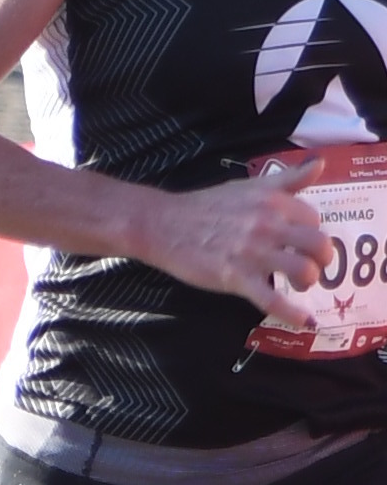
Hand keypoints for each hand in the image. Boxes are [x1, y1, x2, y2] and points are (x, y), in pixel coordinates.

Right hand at [166, 163, 355, 325]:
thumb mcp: (249, 185)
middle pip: (319, 245)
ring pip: (303, 271)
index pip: (314, 220)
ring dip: (308, 282)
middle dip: (322, 260)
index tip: (301, 241)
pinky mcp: (235, 277)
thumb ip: (287, 178)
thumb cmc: (206, 206)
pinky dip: (292, 314)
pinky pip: (272, 299)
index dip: (311, 232)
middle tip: (311, 265)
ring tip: (299, 285)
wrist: (163, 224)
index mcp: (272, 201)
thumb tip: (319, 163)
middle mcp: (268, 225)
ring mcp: (252, 253)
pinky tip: (304, 321)